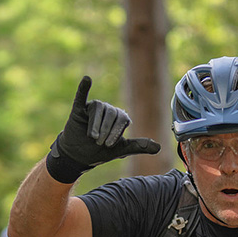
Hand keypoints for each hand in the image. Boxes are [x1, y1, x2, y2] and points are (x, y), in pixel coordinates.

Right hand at [46, 76, 160, 183]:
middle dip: (106, 131)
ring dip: (95, 126)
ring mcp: (93, 108)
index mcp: (119, 117)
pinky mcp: (79, 109)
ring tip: (92, 138)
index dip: (116, 132)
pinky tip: (87, 80)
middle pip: (111, 113)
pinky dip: (83, 88)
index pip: (122, 118)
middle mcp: (108, 110)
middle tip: (99, 143)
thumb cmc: (100, 152)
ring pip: (98, 109)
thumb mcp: (120, 150)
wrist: (79, 157)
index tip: (109, 145)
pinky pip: (82, 96)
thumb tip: (158, 147)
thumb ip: (138, 146)